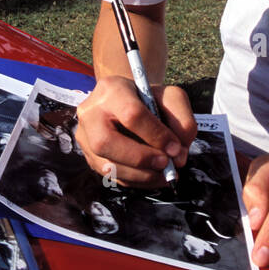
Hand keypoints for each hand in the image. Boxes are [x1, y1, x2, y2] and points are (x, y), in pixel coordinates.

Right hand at [75, 76, 195, 186]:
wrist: (127, 101)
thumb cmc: (150, 99)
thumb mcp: (171, 98)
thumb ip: (182, 121)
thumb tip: (178, 155)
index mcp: (111, 89)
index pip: (131, 114)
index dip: (156, 135)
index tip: (176, 148)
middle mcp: (90, 112)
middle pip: (105, 142)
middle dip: (140, 158)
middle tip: (166, 164)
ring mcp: (85, 136)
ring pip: (106, 166)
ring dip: (141, 175)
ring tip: (165, 173)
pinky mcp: (89, 156)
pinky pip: (110, 177)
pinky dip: (136, 181)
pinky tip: (154, 176)